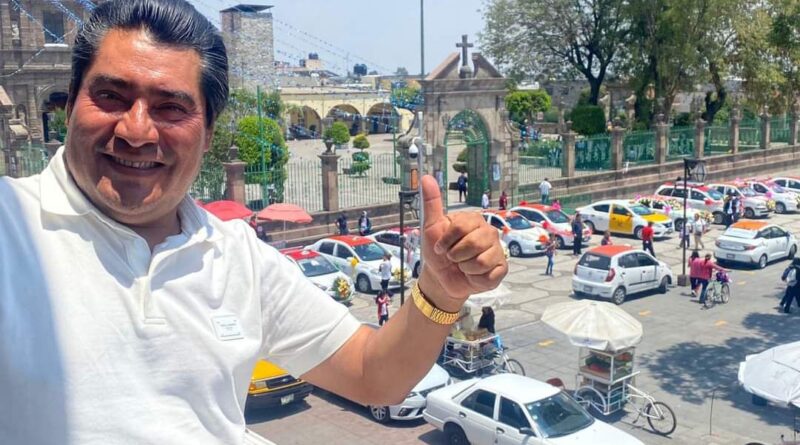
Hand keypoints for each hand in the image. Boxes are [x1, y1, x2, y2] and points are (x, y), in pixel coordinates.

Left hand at [417, 176, 507, 311]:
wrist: (441, 278)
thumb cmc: (437, 252)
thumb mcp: (431, 228)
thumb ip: (432, 203)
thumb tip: (426, 177)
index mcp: (474, 220)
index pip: (461, 227)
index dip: (446, 241)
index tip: (441, 247)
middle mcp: (489, 232)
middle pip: (473, 244)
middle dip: (456, 255)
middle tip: (453, 257)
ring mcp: (497, 250)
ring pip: (480, 262)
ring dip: (465, 268)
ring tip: (463, 266)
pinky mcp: (501, 269)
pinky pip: (489, 276)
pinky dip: (476, 279)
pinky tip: (473, 276)